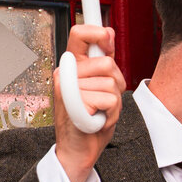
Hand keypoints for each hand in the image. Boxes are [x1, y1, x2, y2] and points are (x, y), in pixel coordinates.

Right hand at [53, 24, 124, 181]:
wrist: (80, 150)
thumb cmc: (91, 118)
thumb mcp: (102, 86)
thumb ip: (104, 61)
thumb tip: (108, 32)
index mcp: (72, 66)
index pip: (79, 34)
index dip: (98, 31)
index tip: (108, 37)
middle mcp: (65, 73)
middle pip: (107, 63)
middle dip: (116, 83)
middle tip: (105, 100)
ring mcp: (66, 88)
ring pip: (111, 83)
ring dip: (114, 102)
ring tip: (100, 112)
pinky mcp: (72, 103)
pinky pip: (109, 100)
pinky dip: (111, 114)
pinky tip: (97, 120)